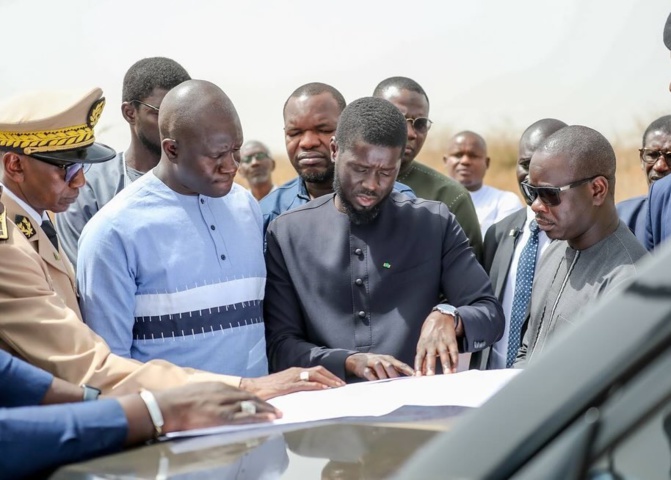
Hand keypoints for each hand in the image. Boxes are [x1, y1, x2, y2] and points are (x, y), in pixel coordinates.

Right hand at [153, 382, 279, 433]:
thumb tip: (217, 403)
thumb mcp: (198, 392)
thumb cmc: (177, 402)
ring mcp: (223, 404)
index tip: (263, 403)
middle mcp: (223, 392)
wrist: (166, 406)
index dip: (254, 399)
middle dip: (264, 404)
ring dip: (265, 411)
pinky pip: (244, 417)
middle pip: (250, 398)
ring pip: (250, 406)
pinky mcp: (220, 416)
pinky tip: (268, 419)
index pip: (242, 393)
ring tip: (277, 415)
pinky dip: (258, 418)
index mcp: (217, 386)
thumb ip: (211, 395)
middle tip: (276, 410)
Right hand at [239, 366, 344, 399]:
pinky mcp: (288, 385)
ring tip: (337, 387)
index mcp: (295, 371)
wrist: (252, 388)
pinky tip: (323, 389)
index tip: (337, 383)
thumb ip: (295, 387)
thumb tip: (307, 392)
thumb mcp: (285, 386)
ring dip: (328, 380)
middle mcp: (295, 371)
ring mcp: (292, 377)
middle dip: (332, 377)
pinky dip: (316, 385)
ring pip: (314, 375)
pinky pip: (305, 384)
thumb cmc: (267, 389)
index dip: (328, 375)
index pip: (316, 370)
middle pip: (319, 370)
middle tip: (342, 385)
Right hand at [345, 353, 414, 380]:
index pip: (401, 365)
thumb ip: (397, 370)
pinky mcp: (364, 368)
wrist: (358, 359)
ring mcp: (372, 362)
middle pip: (390, 366)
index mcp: (390, 360)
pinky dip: (372, 377)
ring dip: (383, 375)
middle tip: (399, 383)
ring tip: (387, 383)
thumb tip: (410, 378)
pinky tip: (375, 382)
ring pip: (379, 367)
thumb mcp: (387, 364)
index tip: (415, 376)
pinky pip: (368, 373)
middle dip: (395, 374)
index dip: (408, 370)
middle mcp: (382, 360)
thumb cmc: (377, 364)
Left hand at [414, 311, 458, 374]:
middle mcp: (431, 344)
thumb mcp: (422, 341)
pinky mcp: (451, 341)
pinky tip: (455, 368)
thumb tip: (422, 371)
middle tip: (430, 376)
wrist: (440, 317)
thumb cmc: (429, 331)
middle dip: (430, 367)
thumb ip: (422, 356)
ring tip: (447, 374)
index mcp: (422, 344)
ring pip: (444, 355)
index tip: (418, 376)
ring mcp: (442, 342)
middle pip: (431, 357)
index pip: (419, 357)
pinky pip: (454, 352)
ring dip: (445, 365)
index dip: (418, 366)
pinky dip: (455, 361)